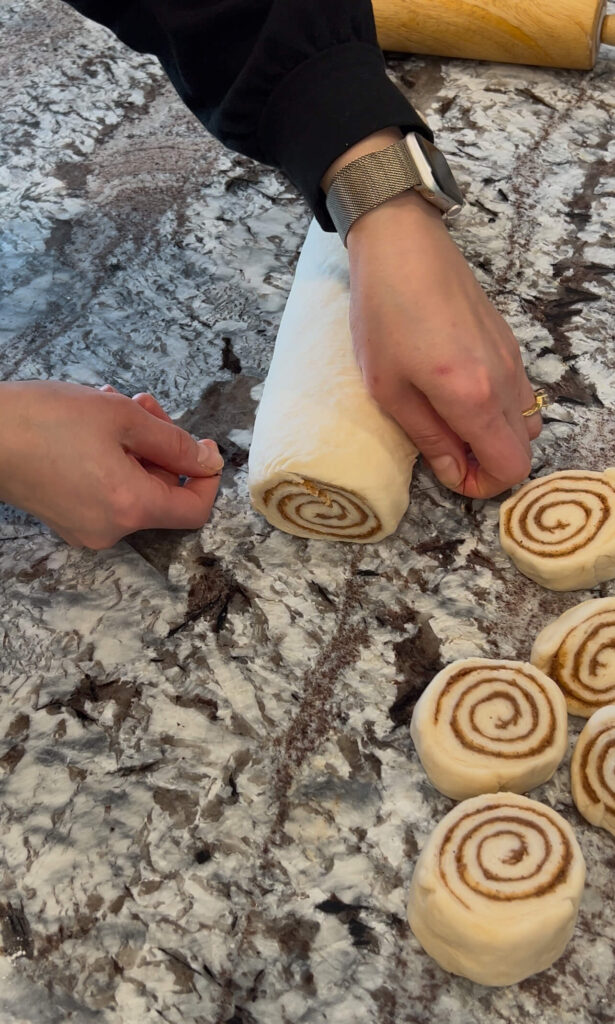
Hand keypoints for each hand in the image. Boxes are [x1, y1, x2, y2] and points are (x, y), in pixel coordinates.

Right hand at [0, 381, 222, 547]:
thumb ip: (174, 442)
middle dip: (161, 446)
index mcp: (130, 507)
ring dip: (135, 445)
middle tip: (145, 405)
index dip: (207, 479)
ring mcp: (85, 527)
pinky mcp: (65, 517)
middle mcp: (110, 529)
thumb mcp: (123, 418)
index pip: (194, 511)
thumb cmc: (45, 421)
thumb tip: (207, 461)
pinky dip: (111, 460)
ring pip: (132, 487)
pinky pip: (106, 491)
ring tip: (115, 404)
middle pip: (160, 493)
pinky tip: (94, 425)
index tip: (202, 447)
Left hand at [323, 132, 541, 498]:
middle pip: (523, 448)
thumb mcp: (389, 389)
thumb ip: (429, 437)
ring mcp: (512, 358)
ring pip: (524, 420)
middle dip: (487, 461)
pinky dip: (496, 407)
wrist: (402, 244)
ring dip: (493, 434)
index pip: (510, 467)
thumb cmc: (383, 314)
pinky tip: (456, 389)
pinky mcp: (508, 341)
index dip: (482, 484)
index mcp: (474, 398)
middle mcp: (505, 381)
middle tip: (445, 449)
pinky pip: (518, 392)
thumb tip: (454, 472)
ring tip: (448, 419)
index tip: (450, 473)